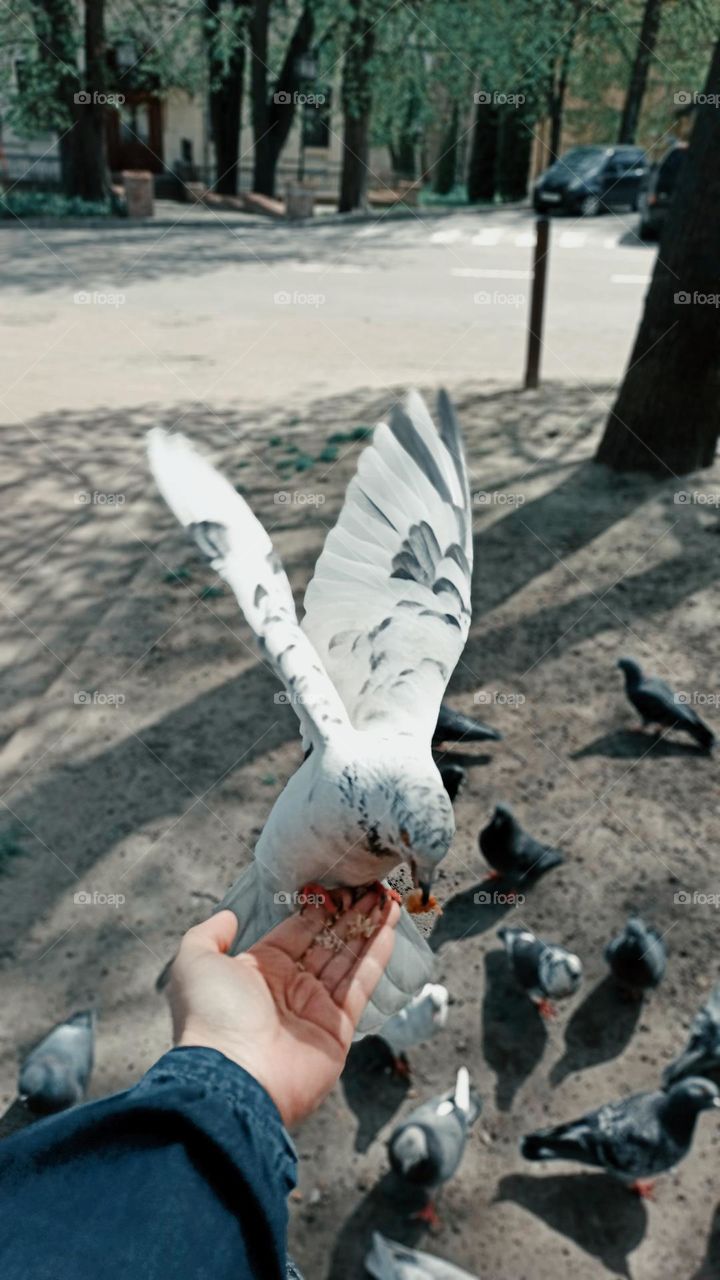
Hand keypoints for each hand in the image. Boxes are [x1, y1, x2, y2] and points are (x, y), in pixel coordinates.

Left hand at [167, 889, 399, 1127]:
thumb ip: (209, 934)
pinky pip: (360, 986)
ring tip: (388, 900)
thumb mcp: (195, 962)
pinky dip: (376, 957)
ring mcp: (315, 1009)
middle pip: (327, 944)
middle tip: (372, 888)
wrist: (232, 1077)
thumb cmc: (212, 1016)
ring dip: (368, 930)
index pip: (297, 931)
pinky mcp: (338, 1030)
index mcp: (259, 971)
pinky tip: (389, 928)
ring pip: (348, 960)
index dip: (319, 909)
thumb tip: (228, 917)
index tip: (340, 886)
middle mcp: (289, 988)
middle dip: (350, 916)